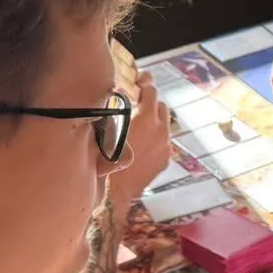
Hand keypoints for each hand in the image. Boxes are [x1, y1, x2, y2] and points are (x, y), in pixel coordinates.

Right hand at [109, 72, 170, 212]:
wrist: (116, 190)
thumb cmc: (106, 158)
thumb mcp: (107, 128)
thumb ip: (117, 107)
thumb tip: (120, 92)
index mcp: (146, 119)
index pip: (151, 91)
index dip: (144, 84)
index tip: (139, 82)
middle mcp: (161, 130)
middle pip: (161, 106)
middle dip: (150, 103)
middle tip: (137, 106)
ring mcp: (166, 145)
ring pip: (164, 124)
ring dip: (154, 121)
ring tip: (139, 126)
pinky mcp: (166, 158)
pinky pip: (163, 141)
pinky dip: (155, 139)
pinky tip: (142, 145)